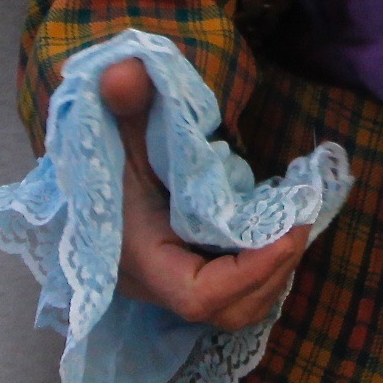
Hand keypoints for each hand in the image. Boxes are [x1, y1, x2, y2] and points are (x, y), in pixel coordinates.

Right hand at [99, 57, 310, 328]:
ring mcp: (171, 283)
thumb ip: (128, 103)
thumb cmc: (104, 151)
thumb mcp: (118, 126)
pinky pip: (232, 294)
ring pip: (234, 310)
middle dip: (271, 274)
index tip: (289, 231)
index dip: (249, 273)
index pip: (198, 295)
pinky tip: (274, 230)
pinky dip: (261, 272)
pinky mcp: (186, 274)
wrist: (83, 174)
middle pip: (225, 311)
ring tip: (292, 226)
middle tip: (299, 222)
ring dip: (272, 275)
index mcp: (139, 255)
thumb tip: (125, 72)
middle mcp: (156, 282)